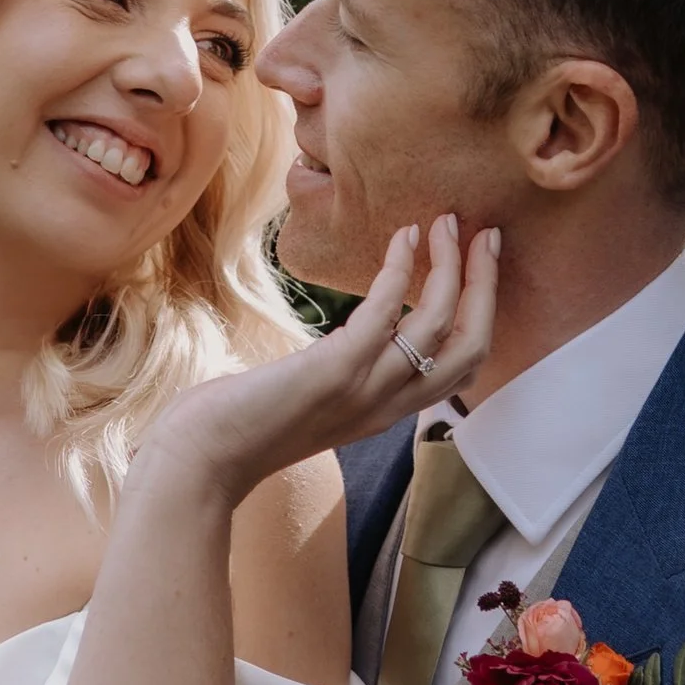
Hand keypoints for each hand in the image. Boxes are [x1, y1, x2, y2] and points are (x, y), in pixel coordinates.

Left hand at [148, 219, 499, 508]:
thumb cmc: (237, 428)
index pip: (462, 368)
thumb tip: (349, 335)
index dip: (480, 314)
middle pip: (471, 346)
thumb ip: (337, 371)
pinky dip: (401, 269)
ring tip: (443, 223)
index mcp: (384, 411)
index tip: (477, 266)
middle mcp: (387, 405)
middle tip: (484, 235)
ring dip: (451, 267)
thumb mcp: (308, 398)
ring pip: (442, 327)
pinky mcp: (335, 370)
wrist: (199, 462)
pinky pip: (387, 312)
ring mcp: (366, 389)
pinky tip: (402, 237)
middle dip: (484, 286)